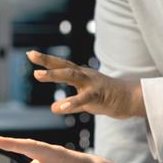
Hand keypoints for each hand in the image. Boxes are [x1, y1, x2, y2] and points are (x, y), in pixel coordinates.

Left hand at [28, 51, 146, 119]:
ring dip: (54, 75)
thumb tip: (54, 108)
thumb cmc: (109, 99)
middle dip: (47, 60)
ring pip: (72, 76)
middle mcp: (86, 76)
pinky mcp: (100, 95)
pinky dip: (73, 102)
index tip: (31, 54)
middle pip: (64, 65)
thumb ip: (69, 105)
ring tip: (37, 75)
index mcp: (82, 76)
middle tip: (31, 55)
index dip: (46, 60)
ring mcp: (93, 84)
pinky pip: (85, 98)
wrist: (131, 100)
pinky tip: (62, 107)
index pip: (62, 66)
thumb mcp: (86, 103)